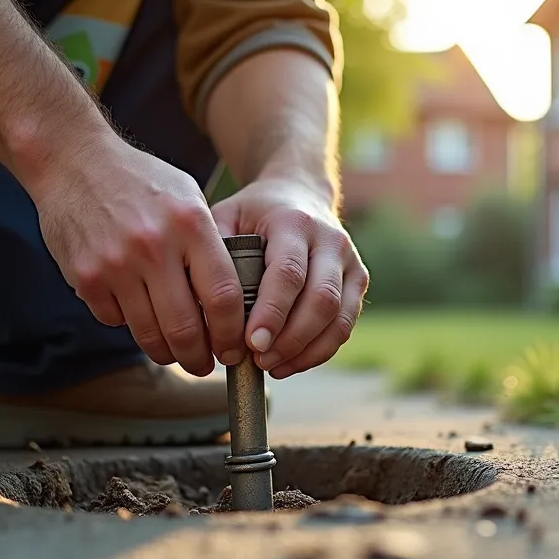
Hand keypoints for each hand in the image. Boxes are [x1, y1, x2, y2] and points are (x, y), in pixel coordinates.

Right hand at [33, 141, 245, 376]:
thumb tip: (230, 303)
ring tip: (176, 355)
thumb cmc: (139, 180)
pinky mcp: (86, 277)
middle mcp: (155, 246)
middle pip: (186, 328)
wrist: (73, 160)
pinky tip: (136, 314)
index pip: (223, 297)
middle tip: (206, 365)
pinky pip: (115, 320)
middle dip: (200, 359)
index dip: (232, 334)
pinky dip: (128, 325)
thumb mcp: (188, 197)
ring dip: (167, 354)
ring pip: (149, 333)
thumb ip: (209, 245)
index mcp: (191, 225)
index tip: (235, 348)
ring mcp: (116, 264)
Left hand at [211, 177, 368, 378]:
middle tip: (259, 360)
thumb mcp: (228, 214)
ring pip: (338, 318)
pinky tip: (291, 362)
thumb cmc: (256, 211)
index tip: (251, 343)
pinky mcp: (358, 281)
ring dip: (305, 350)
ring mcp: (349, 262)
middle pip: (321, 300)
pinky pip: (345, 325)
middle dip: (290, 338)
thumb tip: (200, 298)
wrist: (300, 192)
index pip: (289, 273)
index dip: (272, 312)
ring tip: (272, 366)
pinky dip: (319, 351)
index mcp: (294, 222)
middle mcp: (330, 240)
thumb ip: (214, 248)